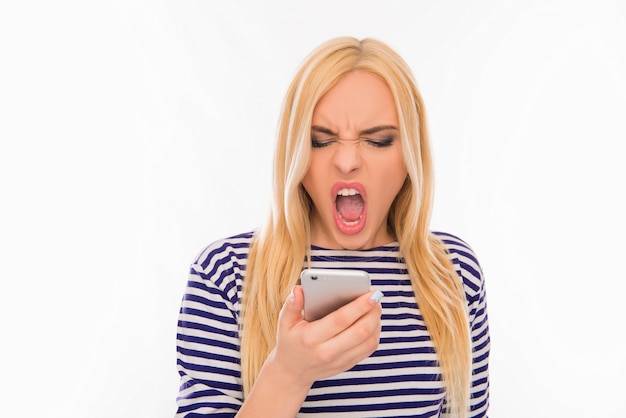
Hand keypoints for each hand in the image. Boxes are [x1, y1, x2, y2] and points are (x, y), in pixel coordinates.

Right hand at [267, 285, 382, 389]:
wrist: (292, 372)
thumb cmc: (290, 341)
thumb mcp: (285, 322)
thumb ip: (292, 305)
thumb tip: (299, 289)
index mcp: (311, 338)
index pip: (341, 320)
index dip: (359, 306)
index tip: (372, 293)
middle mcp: (327, 352)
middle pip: (360, 331)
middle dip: (373, 312)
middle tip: (377, 296)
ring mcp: (339, 361)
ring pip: (368, 341)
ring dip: (376, 322)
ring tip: (375, 307)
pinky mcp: (347, 365)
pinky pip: (368, 349)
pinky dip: (375, 333)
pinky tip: (372, 321)